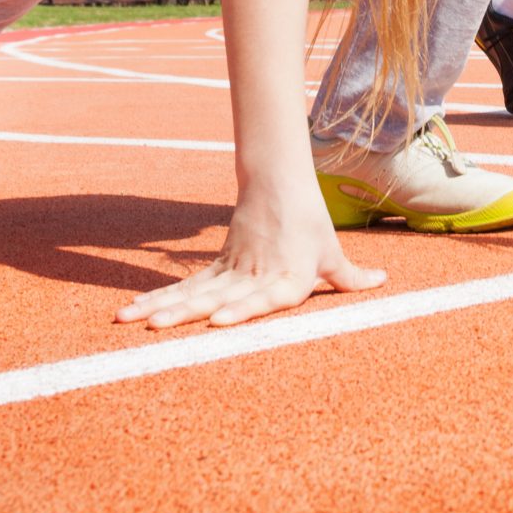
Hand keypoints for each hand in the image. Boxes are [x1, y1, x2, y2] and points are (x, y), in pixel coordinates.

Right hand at [116, 178, 382, 329]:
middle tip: (155, 328)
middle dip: (182, 314)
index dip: (240, 309)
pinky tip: (134, 310)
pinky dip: (159, 298)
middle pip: (214, 296)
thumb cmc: (310, 223)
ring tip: (130, 320)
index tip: (218, 320)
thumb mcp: (331, 253)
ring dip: (160, 308)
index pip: (261, 297)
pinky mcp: (217, 267)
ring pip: (192, 292)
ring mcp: (231, 272)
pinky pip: (185, 287)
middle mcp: (254, 278)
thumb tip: (381, 282)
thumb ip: (349, 277)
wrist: (280, 184)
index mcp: (286, 279)